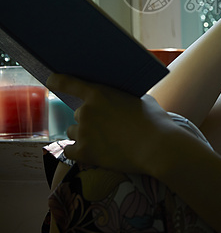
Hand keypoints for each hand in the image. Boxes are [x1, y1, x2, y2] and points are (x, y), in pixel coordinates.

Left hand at [47, 74, 176, 174]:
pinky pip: (70, 150)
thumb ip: (123, 97)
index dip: (56, 80)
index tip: (50, 80)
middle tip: (108, 126)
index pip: (67, 82)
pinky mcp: (85, 152)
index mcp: (99, 93)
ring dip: (84, 134)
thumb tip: (120, 100)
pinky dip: (79, 151)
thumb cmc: (154, 121)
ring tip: (104, 140)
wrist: (158, 148)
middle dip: (90, 118)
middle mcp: (86, 111)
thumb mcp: (140, 99)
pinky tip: (92, 152)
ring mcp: (84, 132)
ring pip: (73, 132)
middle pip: (78, 113)